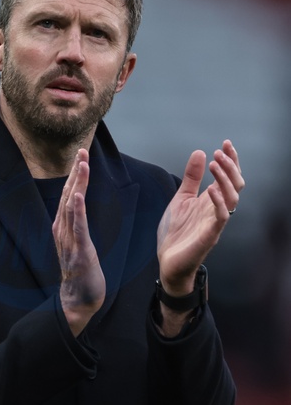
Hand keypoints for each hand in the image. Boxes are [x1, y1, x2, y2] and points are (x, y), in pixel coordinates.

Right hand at [52, 149, 105, 335]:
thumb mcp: (77, 243)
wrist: (78, 300)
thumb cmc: (80, 273)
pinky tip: (78, 195)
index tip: (81, 155)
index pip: (70, 195)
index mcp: (63, 227)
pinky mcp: (79, 251)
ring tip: (82, 164)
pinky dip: (77, 210)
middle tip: (82, 150)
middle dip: (76, 172)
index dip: (75, 174)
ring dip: (77, 184)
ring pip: (72, 206)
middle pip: (69, 195)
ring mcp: (69, 240)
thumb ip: (75, 225)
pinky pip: (77, 227)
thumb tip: (75, 207)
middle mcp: (62, 230)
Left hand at [157, 139, 244, 294]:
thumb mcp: (181, 198)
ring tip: (215, 164)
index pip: (228, 177)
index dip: (230, 160)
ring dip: (225, 179)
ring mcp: (215, 223)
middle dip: (231, 166)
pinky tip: (210, 189)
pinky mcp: (210, 235)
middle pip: (236, 185)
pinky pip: (221, 217)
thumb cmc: (176, 233)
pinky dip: (219, 202)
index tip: (225, 143)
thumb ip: (191, 178)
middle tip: (220, 152)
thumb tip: (200, 153)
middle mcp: (217, 209)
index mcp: (212, 200)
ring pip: (233, 199)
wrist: (168, 262)